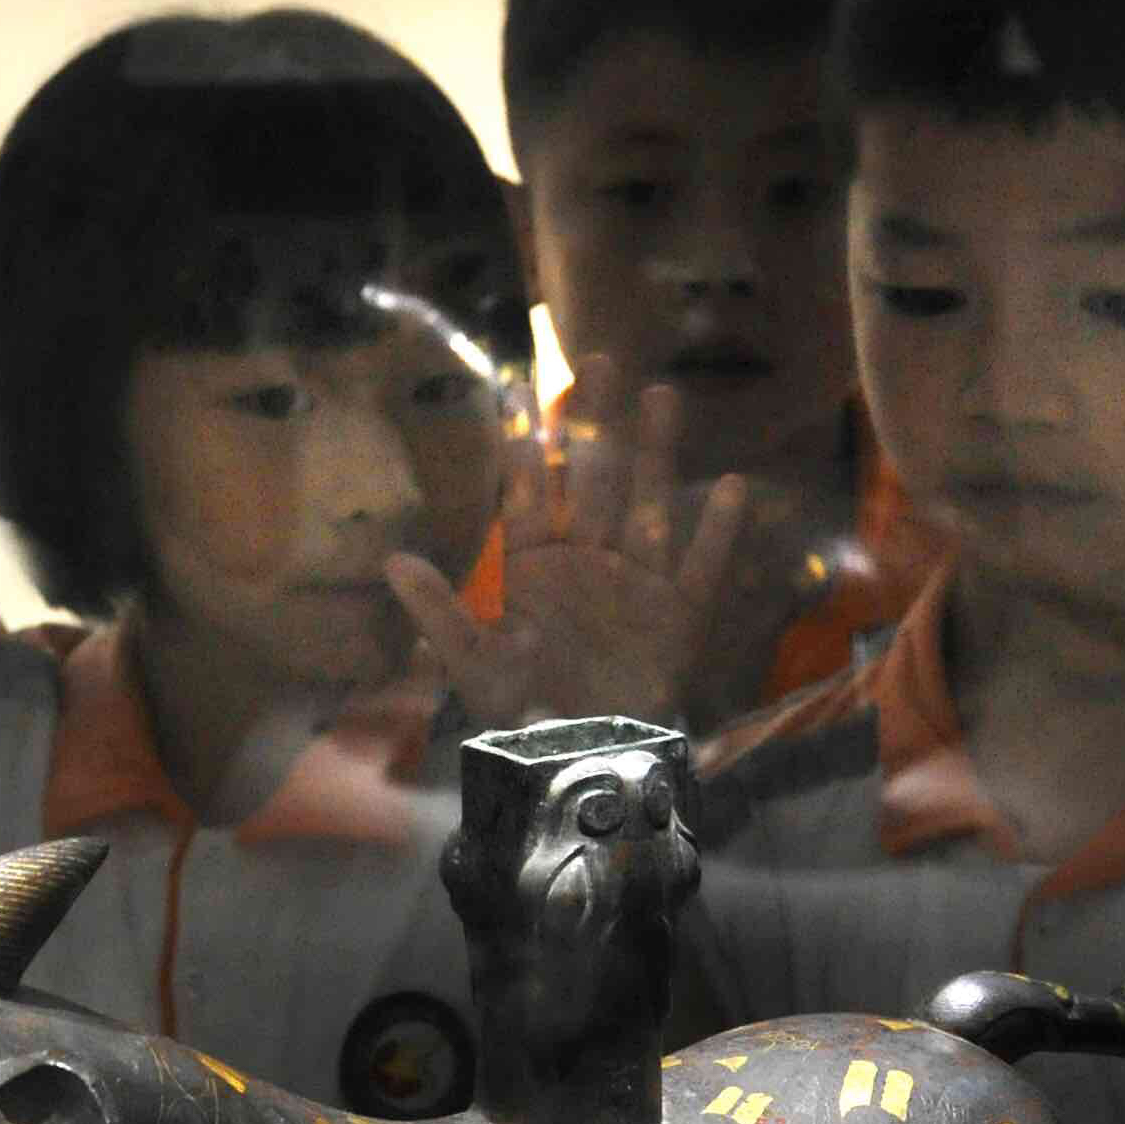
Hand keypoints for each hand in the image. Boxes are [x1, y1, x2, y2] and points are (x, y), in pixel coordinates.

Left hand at [380, 359, 760, 731]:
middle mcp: (585, 562)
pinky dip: (717, 531)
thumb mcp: (473, 664)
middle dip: (593, 423)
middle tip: (598, 360)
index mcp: (533, 568)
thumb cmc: (521, 712)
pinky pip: (701, 566)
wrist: (580, 763)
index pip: (524, 491)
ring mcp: (634, 583)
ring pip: (647, 504)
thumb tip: (391, 562)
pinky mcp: (677, 615)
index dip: (520, 441)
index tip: (518, 384)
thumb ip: (441, 611)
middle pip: (590, 480)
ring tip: (662, 395)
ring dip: (656, 453)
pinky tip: (733, 485)